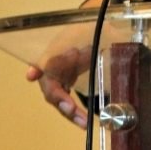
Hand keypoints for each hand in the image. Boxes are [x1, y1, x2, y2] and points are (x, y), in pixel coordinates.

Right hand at [26, 0, 103, 128]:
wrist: (93, 27)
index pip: (45, 60)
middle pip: (50, 86)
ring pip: (58, 97)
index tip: (32, 74)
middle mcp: (53, 63)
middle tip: (71, 110)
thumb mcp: (97, 30)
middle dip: (60, 100)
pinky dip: (73, 111)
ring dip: (69, 111)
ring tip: (83, 122)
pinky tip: (82, 121)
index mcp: (58, 48)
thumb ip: (106, 33)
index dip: (38, 67)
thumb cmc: (93, 27)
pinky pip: (66, 98)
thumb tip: (117, 40)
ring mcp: (58, 74)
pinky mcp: (65, 81)